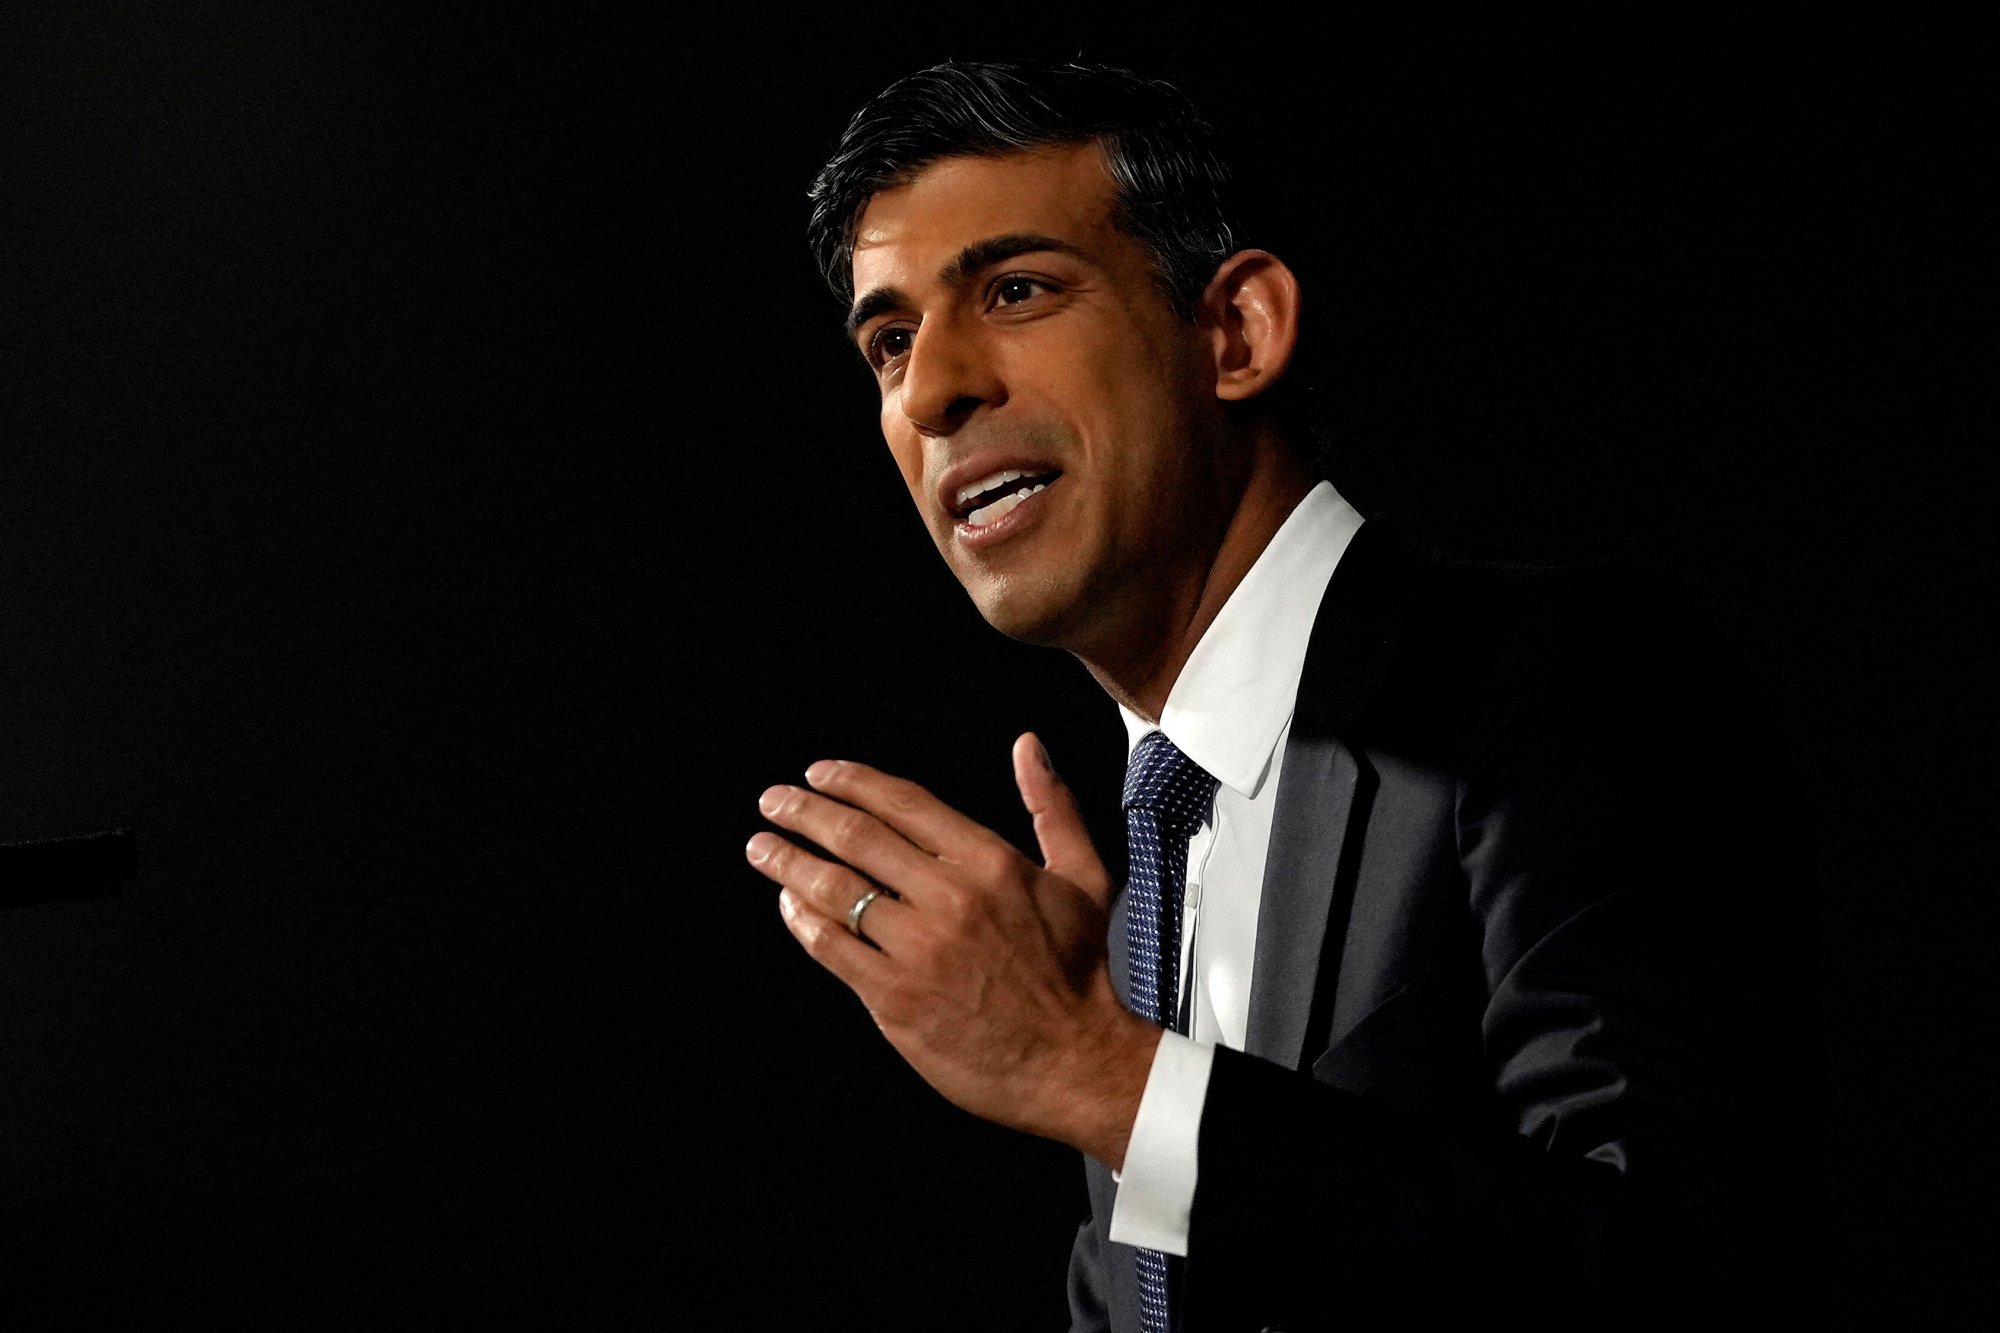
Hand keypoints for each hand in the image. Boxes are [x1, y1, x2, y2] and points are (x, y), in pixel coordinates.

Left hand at [743, 732, 1158, 1168]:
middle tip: (773, 800)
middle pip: (857, 838)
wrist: (1074, 1061)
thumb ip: (1051, 806)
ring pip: (835, 890)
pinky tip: (789, 906)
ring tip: (762, 847)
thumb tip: (1030, 746)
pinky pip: (832, 948)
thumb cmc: (1079, 972)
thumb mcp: (1084, 876)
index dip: (853, 782)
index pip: (904, 803)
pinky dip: (803, 921)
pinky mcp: (895, 998)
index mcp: (991, 862)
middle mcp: (950, 897)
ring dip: (788, 862)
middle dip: (804, 812)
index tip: (820, 774)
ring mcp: (918, 949)